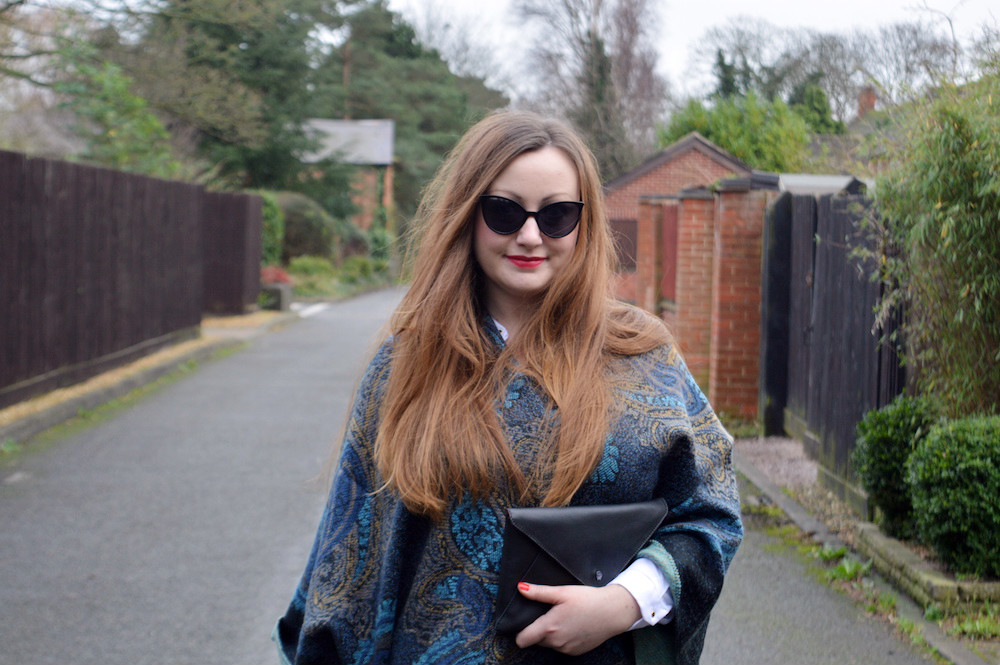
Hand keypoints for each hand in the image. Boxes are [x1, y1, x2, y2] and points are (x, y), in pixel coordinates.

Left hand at [514, 583, 640, 655]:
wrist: (613, 612)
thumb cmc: (588, 599)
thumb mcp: (562, 592)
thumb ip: (539, 592)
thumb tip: (520, 588)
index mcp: (550, 627)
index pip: (522, 640)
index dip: (519, 631)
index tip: (523, 622)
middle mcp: (557, 642)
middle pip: (535, 640)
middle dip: (537, 629)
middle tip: (549, 613)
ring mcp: (567, 649)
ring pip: (549, 644)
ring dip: (550, 634)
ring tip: (563, 618)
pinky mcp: (576, 652)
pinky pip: (561, 647)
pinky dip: (562, 638)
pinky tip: (572, 625)